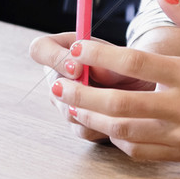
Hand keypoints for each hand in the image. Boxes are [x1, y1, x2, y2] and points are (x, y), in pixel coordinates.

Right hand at [29, 30, 154, 141]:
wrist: (140, 84)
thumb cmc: (125, 64)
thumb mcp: (119, 56)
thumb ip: (102, 59)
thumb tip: (82, 68)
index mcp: (61, 49)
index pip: (39, 49)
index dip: (53, 58)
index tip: (77, 67)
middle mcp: (58, 77)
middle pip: (53, 89)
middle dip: (80, 93)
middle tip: (102, 92)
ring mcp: (65, 102)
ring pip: (68, 112)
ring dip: (93, 109)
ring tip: (117, 101)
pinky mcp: (77, 123)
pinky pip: (83, 129)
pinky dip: (102, 124)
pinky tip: (117, 116)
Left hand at [44, 0, 179, 164]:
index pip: (136, 65)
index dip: (101, 57)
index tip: (78, 49)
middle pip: (119, 105)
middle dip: (82, 95)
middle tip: (58, 85)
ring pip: (123, 132)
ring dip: (91, 119)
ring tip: (69, 107)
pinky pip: (138, 150)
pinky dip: (116, 139)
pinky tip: (105, 125)